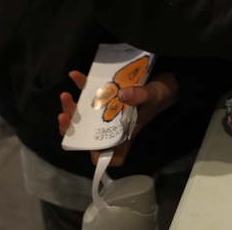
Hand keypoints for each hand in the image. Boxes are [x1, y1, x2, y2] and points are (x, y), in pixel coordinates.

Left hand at [58, 70, 179, 165]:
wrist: (166, 79)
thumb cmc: (162, 94)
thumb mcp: (154, 95)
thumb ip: (140, 96)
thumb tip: (122, 94)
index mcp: (126, 132)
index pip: (112, 153)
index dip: (99, 157)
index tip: (90, 149)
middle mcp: (114, 124)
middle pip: (88, 134)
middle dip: (72, 127)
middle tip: (65, 115)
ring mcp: (108, 109)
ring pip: (84, 115)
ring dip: (71, 107)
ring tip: (66, 96)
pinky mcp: (107, 94)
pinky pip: (89, 93)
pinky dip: (81, 85)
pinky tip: (75, 75)